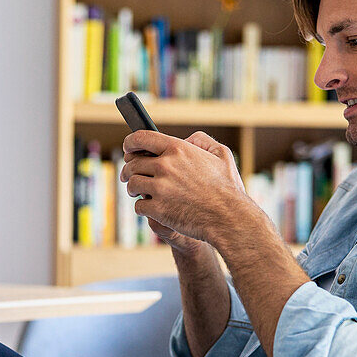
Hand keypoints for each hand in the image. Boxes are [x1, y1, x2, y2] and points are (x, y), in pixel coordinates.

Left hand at [119, 129, 251, 247]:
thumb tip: (186, 139)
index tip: (128, 148)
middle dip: (128, 169)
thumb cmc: (228, 188)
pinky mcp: (158, 209)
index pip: (141, 138)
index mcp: (178, 149)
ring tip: (137, 192)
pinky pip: (139, 206)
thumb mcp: (222, 155)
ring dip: (132, 188)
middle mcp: (165, 165)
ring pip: (133, 184)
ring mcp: (160, 188)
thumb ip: (202, 141)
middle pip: (133, 164)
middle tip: (129, 175)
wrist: (229, 218)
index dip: (130, 142)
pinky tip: (150, 208)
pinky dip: (142, 208)